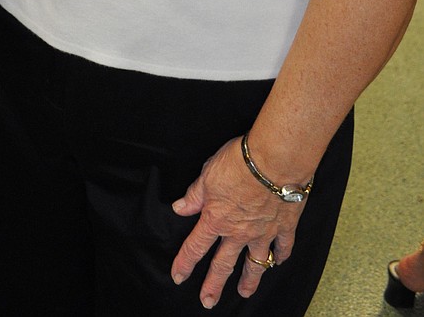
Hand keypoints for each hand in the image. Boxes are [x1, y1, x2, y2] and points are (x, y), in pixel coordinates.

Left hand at [171, 136, 304, 308]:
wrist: (274, 161)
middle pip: (223, 264)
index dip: (185, 263)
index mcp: (216, 219)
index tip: (178, 277)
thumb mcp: (208, 174)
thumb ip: (194, 195)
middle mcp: (239, 232)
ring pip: (255, 263)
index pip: (195, 246)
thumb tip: (179, 208)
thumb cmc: (240, 163)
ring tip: (244, 293)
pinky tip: (278, 261)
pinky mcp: (285, 226)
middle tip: (208, 301)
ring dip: (249, 280)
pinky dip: (281, 256)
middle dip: (214, 284)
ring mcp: (263, 232)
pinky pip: (283, 247)